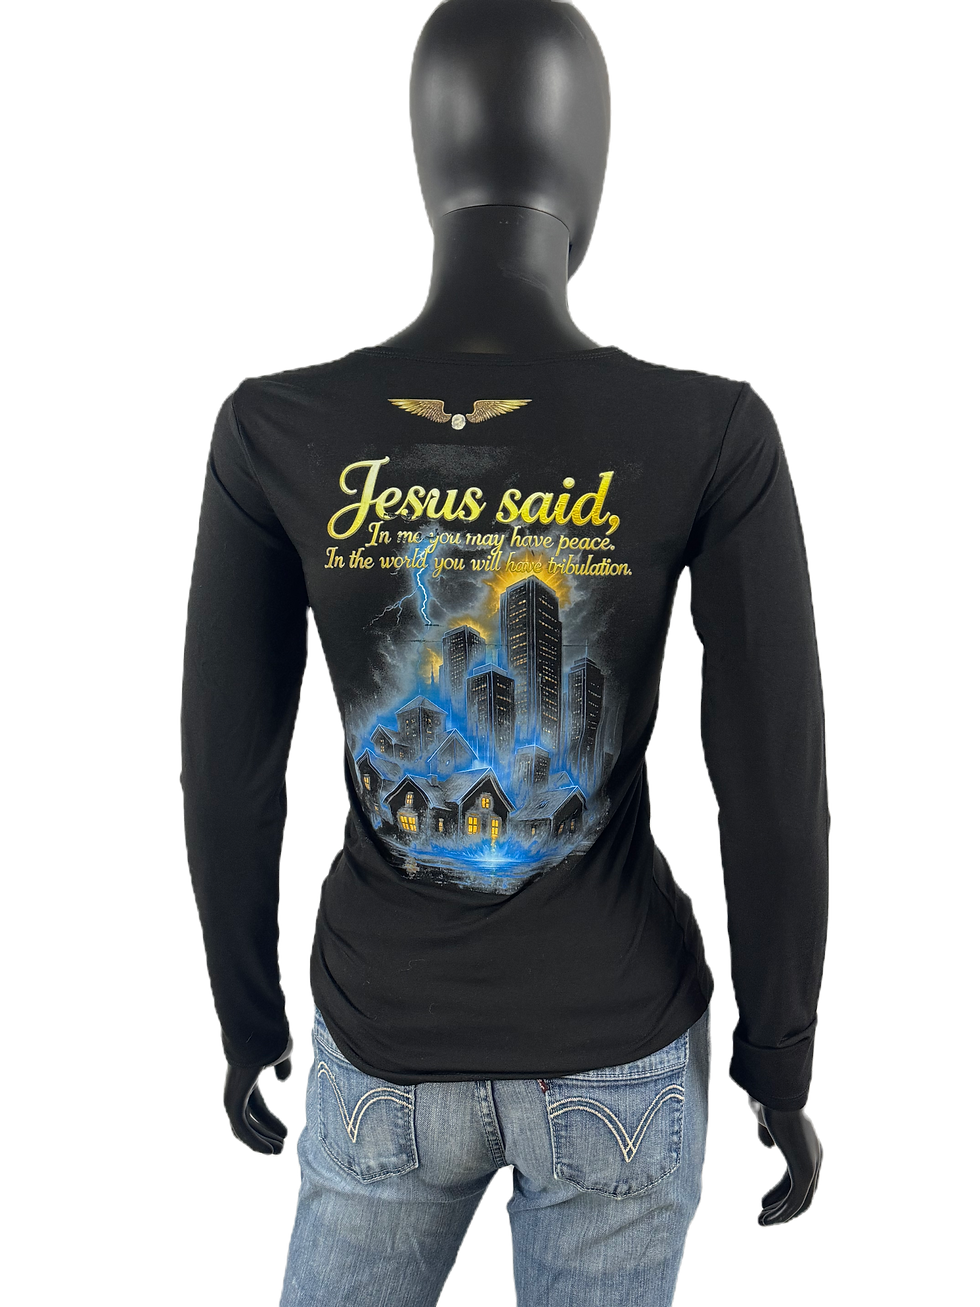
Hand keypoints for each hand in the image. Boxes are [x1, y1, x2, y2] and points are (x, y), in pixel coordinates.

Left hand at [221, 1028, 296, 1156]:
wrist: (258, 1030)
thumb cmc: (271, 1037)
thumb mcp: (283, 1054)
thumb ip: (284, 1068)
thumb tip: (284, 1081)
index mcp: (247, 1077)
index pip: (257, 1107)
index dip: (271, 1121)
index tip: (287, 1132)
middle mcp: (237, 1088)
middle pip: (251, 1119)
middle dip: (266, 1134)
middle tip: (281, 1147)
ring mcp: (233, 1095)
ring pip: (245, 1128)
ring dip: (261, 1142)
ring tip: (279, 1152)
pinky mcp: (232, 1101)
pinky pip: (242, 1129)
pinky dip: (254, 1141)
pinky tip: (268, 1150)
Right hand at [744, 1093, 825, 1227]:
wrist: (774, 1090)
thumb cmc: (766, 1099)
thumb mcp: (764, 1119)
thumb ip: (766, 1133)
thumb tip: (767, 1147)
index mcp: (808, 1144)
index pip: (796, 1178)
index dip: (778, 1193)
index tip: (761, 1202)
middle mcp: (815, 1157)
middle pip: (802, 1193)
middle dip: (781, 1208)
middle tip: (762, 1217)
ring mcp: (813, 1164)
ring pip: (800, 1202)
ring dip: (780, 1215)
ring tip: (760, 1222)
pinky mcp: (805, 1170)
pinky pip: (796, 1201)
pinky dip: (781, 1213)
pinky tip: (764, 1216)